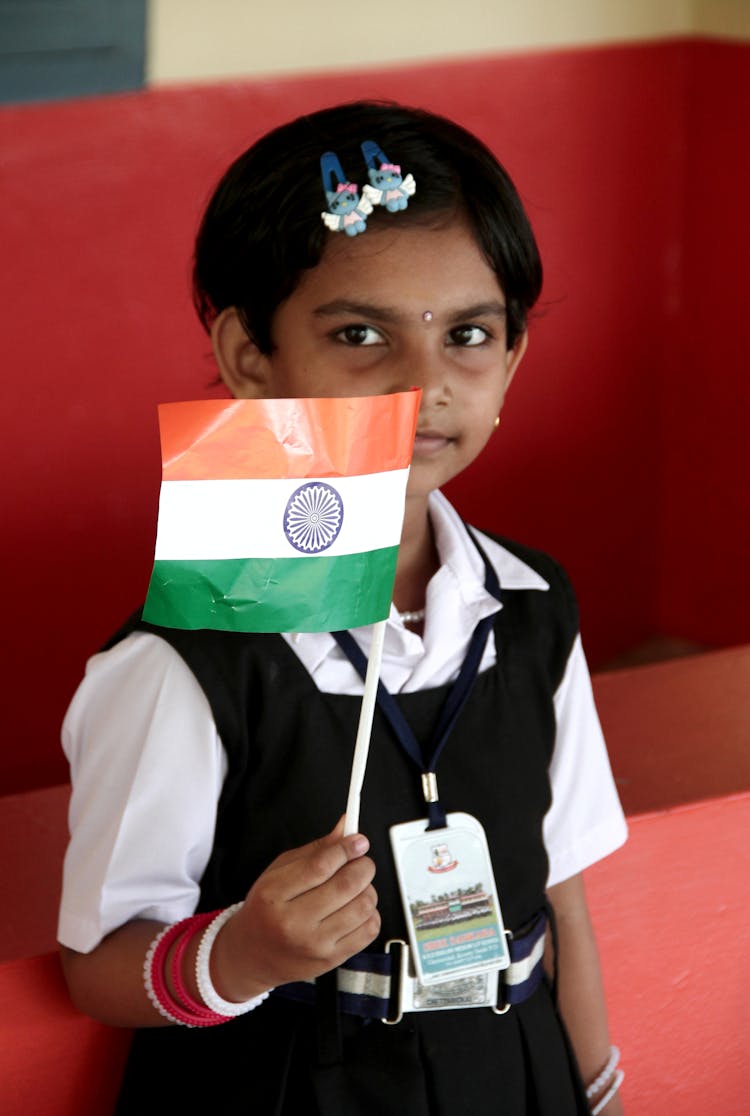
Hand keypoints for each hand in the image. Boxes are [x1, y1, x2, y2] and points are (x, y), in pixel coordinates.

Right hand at [210, 817, 379, 999]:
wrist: (251, 955)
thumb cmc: (265, 910)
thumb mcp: (278, 872)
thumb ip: (316, 850)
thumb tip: (346, 828)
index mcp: (274, 894)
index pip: (321, 865)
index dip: (346, 848)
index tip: (358, 841)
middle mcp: (294, 922)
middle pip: (347, 884)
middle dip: (363, 865)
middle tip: (360, 861)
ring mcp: (315, 944)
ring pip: (363, 905)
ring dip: (367, 889)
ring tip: (355, 887)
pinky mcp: (331, 959)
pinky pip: (369, 930)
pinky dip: (370, 913)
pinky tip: (355, 908)